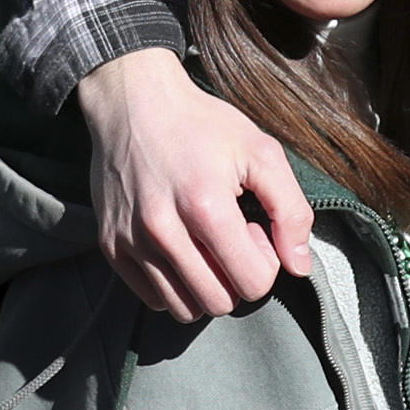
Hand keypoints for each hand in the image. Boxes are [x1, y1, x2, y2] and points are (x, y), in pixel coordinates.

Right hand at [76, 49, 311, 321]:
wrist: (133, 100)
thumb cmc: (201, 124)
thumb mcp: (261, 152)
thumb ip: (292, 211)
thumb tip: (299, 266)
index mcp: (205, 207)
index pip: (253, 283)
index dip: (264, 261)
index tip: (251, 228)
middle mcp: (162, 230)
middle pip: (219, 303)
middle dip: (235, 278)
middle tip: (228, 237)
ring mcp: (131, 240)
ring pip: (184, 309)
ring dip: (204, 285)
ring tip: (202, 243)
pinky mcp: (110, 245)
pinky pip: (153, 298)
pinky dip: (173, 285)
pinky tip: (179, 248)